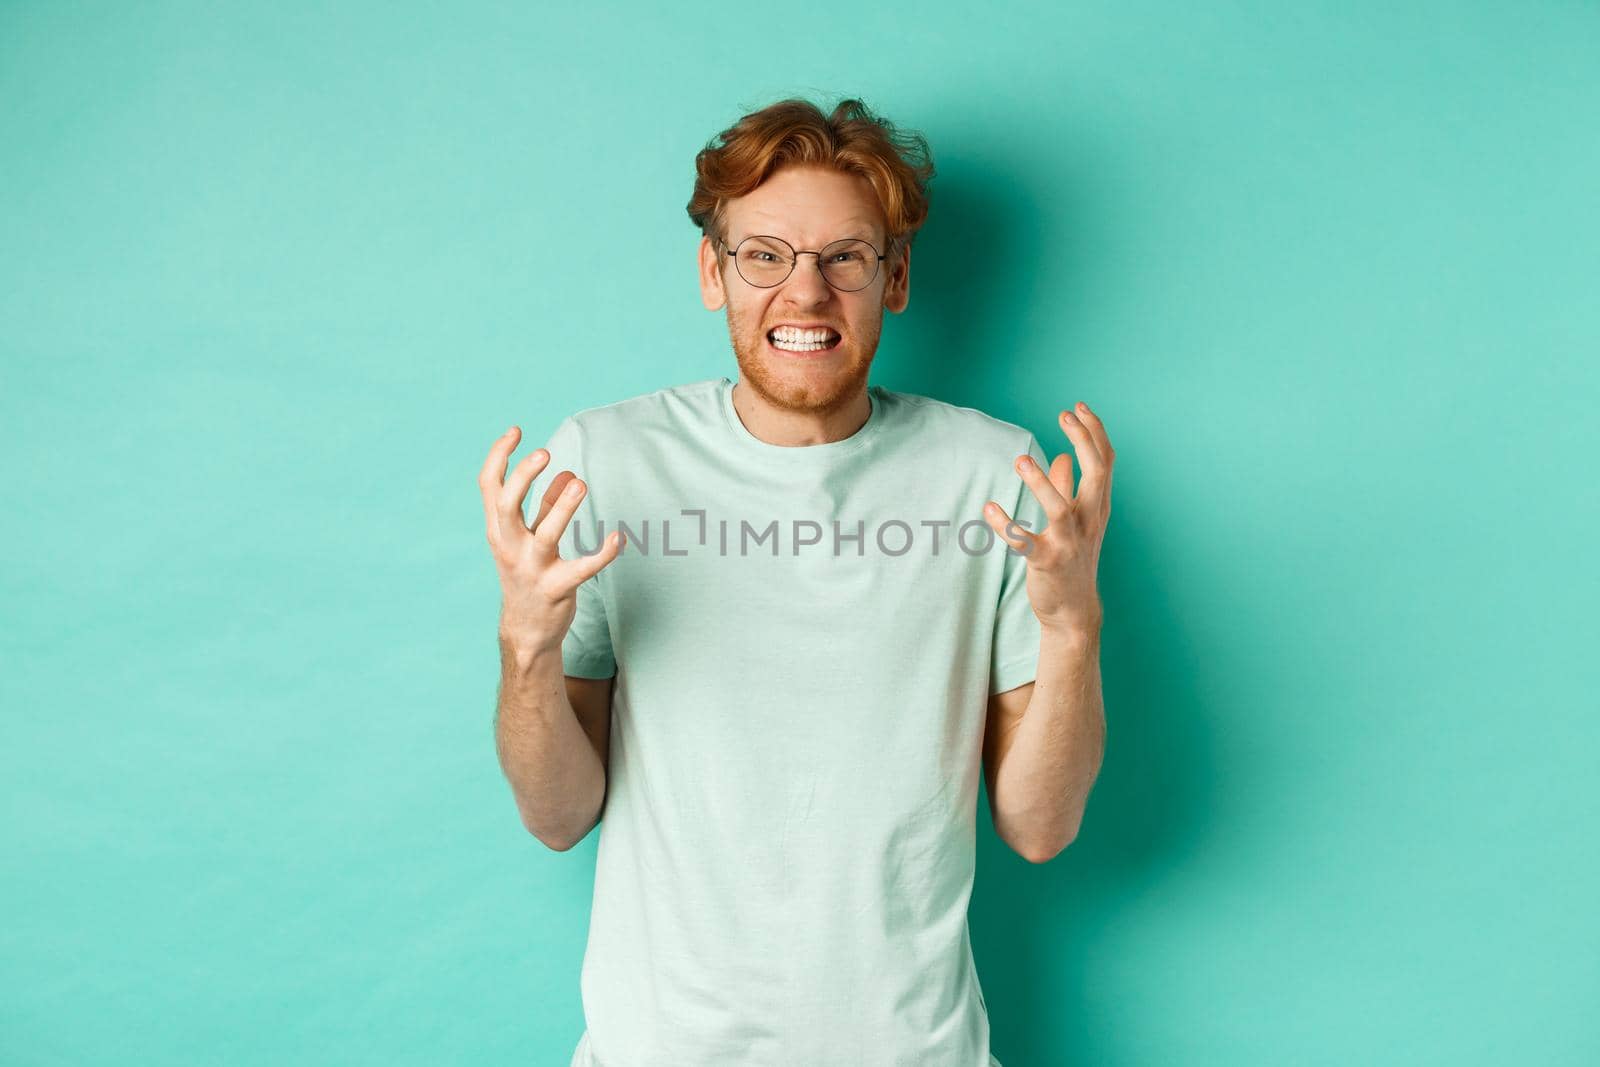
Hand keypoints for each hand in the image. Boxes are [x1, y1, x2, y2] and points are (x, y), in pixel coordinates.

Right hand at [479, 426, 624, 652]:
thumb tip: (568, 473)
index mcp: (498, 530)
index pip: (488, 486)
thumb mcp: (528, 539)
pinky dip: (602, 553)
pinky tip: (618, 538)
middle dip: (523, 476)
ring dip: (562, 507)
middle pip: (507, 504)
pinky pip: (582, 568)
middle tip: (545, 453)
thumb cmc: (527, 575)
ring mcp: (532, 568)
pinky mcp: (557, 588)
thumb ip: (545, 506)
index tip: (516, 431)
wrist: (526, 631)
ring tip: (580, 484)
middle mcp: (509, 546)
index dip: (499, 456)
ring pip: (545, 534)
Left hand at [984, 402, 1114, 633]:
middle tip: (1064, 416)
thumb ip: (1068, 487)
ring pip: (1060, 508)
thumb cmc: (1074, 560)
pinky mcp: (1046, 562)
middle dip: (1084, 442)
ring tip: (1020, 459)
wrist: (1074, 611)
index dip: (1094, 432)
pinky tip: (989, 508)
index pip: (1105, 462)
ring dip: (1040, 483)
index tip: (1077, 408)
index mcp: (1098, 508)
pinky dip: (1007, 526)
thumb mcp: (1077, 521)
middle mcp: (1089, 522)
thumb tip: (1062, 457)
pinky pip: (1025, 542)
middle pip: (1096, 475)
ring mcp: (1069, 543)